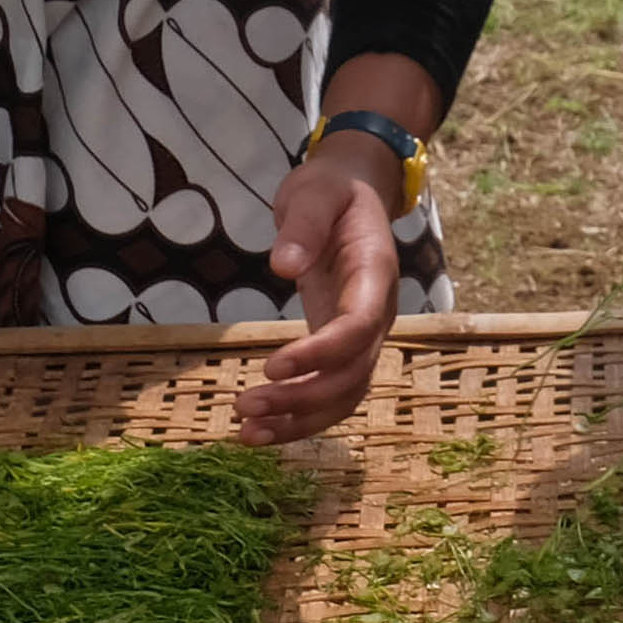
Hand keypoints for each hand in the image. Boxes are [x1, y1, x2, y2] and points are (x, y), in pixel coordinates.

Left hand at [234, 144, 403, 443]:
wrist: (353, 192)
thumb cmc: (332, 190)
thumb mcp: (315, 192)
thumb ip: (304, 225)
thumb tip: (285, 265)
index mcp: (374, 274)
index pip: (359, 327)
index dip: (321, 353)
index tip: (272, 366)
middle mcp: (377, 314)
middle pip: (353, 373)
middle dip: (302, 398)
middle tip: (245, 406)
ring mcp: (363, 335)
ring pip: (345, 395)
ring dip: (299, 420)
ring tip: (247, 432)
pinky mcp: (341, 346)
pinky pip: (331, 392)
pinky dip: (299, 416)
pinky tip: (261, 428)